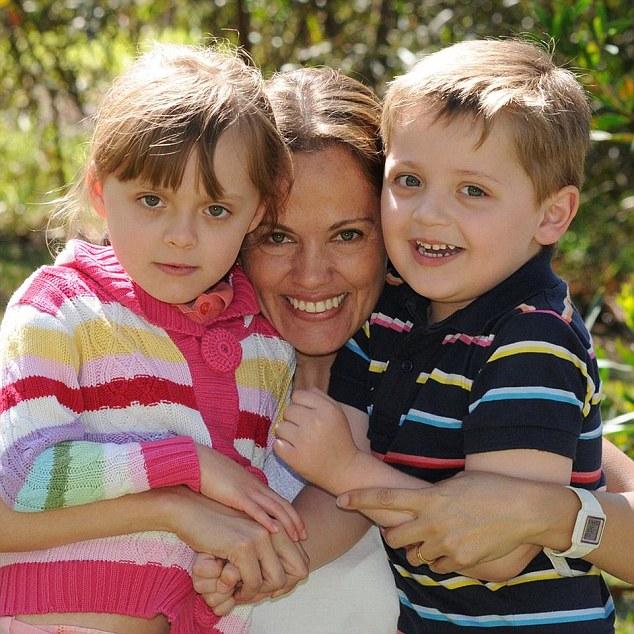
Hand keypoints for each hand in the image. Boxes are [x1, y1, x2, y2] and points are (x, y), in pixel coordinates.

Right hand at [193, 520, 308, 610]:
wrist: (190, 510)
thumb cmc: (217, 523)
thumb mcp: (247, 531)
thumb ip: (264, 544)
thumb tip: (279, 569)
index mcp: (279, 524)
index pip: (301, 561)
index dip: (290, 580)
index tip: (271, 589)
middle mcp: (275, 528)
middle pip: (295, 572)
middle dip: (278, 589)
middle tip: (257, 595)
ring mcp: (260, 536)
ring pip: (276, 579)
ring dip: (261, 593)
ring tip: (245, 594)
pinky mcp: (242, 546)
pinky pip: (253, 581)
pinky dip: (245, 591)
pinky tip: (234, 590)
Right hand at [196, 445, 304, 540]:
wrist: (196, 461)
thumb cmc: (208, 475)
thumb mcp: (228, 486)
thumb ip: (237, 497)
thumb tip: (240, 512)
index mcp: (254, 484)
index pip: (278, 500)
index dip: (291, 514)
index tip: (299, 528)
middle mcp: (255, 486)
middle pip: (282, 504)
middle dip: (295, 521)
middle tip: (305, 536)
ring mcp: (247, 490)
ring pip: (274, 507)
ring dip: (288, 523)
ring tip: (297, 537)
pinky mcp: (236, 495)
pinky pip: (255, 509)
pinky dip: (267, 520)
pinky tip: (276, 531)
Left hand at [273, 388, 361, 492]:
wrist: (344, 469)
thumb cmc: (340, 439)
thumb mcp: (337, 413)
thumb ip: (320, 397)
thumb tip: (300, 391)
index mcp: (326, 409)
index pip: (298, 396)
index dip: (300, 405)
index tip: (306, 415)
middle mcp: (315, 422)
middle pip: (288, 410)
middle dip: (293, 419)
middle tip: (303, 430)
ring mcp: (304, 441)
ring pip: (280, 427)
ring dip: (287, 433)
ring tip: (299, 441)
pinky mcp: (295, 458)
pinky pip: (277, 445)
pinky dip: (282, 448)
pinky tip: (293, 450)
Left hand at [337, 472, 540, 573]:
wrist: (524, 510)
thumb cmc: (491, 488)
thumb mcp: (456, 483)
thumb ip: (432, 495)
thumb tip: (420, 503)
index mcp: (429, 498)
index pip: (385, 499)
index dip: (360, 499)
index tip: (341, 499)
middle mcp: (432, 522)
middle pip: (394, 536)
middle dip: (393, 535)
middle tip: (399, 531)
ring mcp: (446, 544)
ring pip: (415, 555)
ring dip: (417, 549)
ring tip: (432, 538)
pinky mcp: (461, 561)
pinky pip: (438, 566)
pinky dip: (439, 559)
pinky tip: (452, 547)